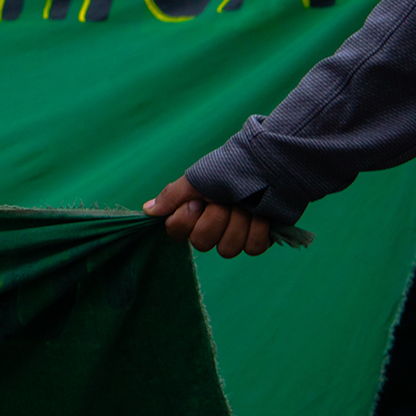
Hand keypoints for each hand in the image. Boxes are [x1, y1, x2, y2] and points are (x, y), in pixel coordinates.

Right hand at [144, 176, 273, 257]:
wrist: (267, 166)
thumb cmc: (229, 167)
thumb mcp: (196, 179)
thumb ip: (171, 196)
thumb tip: (147, 210)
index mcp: (193, 211)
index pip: (177, 233)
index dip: (186, 221)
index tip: (197, 203)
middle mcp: (212, 225)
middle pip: (203, 243)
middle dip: (216, 219)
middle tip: (225, 201)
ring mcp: (235, 233)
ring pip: (228, 249)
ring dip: (237, 223)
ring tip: (245, 204)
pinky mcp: (258, 238)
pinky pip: (252, 248)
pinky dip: (257, 229)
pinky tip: (260, 214)